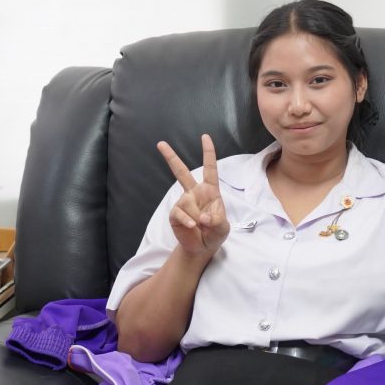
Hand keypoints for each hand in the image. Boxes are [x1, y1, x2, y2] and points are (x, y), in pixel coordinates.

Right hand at [157, 134, 229, 256]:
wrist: (202, 247)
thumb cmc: (215, 233)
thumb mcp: (223, 227)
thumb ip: (217, 221)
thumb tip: (203, 216)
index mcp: (210, 191)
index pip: (210, 169)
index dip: (208, 153)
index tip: (205, 137)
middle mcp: (195, 193)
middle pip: (181, 172)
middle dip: (171, 157)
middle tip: (160, 144)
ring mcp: (183, 202)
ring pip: (186, 202)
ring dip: (196, 216)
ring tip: (201, 225)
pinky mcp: (175, 213)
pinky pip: (179, 213)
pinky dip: (187, 221)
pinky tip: (192, 226)